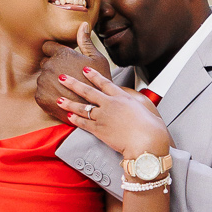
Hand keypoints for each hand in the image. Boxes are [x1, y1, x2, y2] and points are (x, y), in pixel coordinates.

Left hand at [35, 25, 110, 123]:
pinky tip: (61, 97)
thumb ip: (86, 41)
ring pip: (42, 78)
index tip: (64, 61)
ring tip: (66, 89)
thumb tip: (82, 24)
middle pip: (45, 63)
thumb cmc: (100, 83)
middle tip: (68, 77)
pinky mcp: (40, 97)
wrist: (95, 110)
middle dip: (53, 67)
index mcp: (62, 54)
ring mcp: (43, 82)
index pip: (48, 47)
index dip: (56, 52)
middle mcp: (49, 66)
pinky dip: (48, 94)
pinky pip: (40, 91)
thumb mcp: (97, 59)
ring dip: (50, 81)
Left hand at [57, 47, 171, 161]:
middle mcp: (110, 105)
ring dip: (69, 103)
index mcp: (123, 98)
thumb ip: (137, 103)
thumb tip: (134, 100)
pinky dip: (75, 120)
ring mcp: (103, 117)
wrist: (146, 141)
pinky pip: (83, 124)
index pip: (105, 83)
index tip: (85, 70)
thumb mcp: (147, 108)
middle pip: (88, 91)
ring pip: (82, 108)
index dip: (93, 75)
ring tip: (59, 99)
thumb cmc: (151, 128)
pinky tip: (68, 117)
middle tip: (63, 77)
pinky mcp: (99, 130)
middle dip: (73, 83)